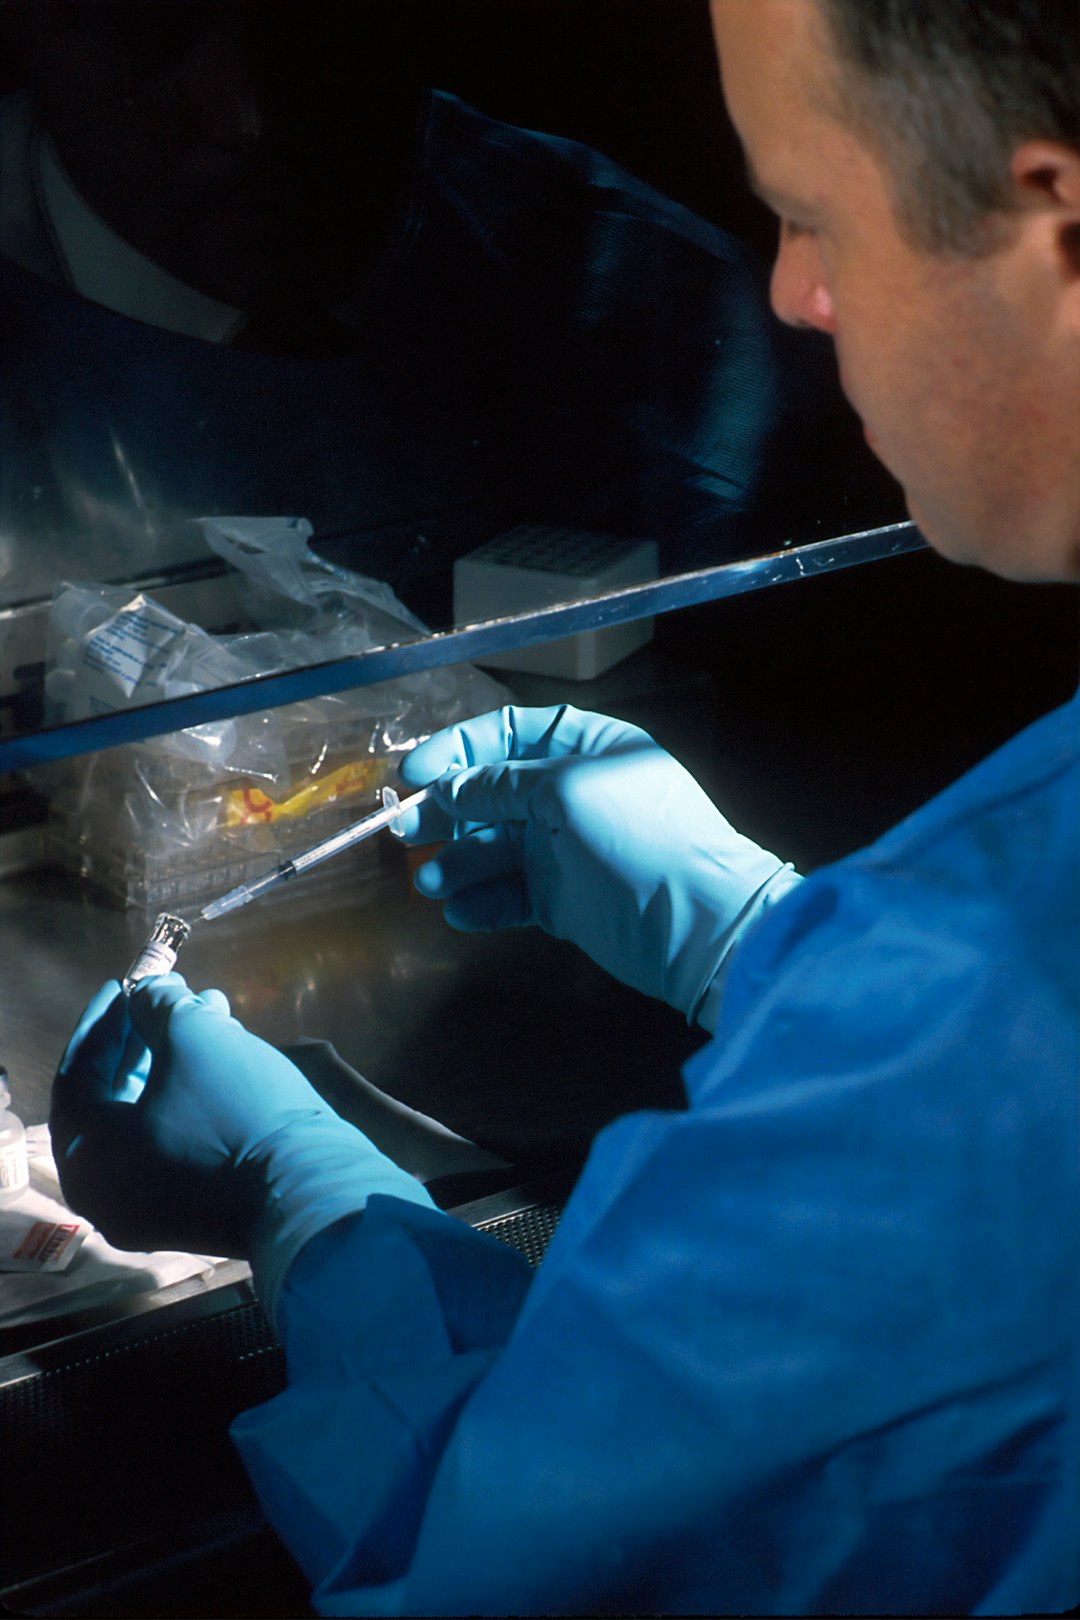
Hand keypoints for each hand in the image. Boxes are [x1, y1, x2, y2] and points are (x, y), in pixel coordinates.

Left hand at [51, 975, 430, 1266]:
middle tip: (171, 996)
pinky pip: (174, 1146)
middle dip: (147, 1037)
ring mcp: (149, 1212)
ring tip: (213, 1010)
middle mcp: (107, 1194)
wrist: (309, 1189)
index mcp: (89, 1156)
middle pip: (115, 1097)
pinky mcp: (191, 1215)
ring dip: (176, 1061)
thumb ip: (157, 1004)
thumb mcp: (194, 1037)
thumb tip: (147, 992)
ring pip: (151, 1119)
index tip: (125, 982)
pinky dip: (190, 1098)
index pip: (79, 1074)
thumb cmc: (236, 1111)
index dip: (103, 1019)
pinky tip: (226, 1053)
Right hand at [398, 705, 799, 1024]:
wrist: (697, 925)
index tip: (416, 771)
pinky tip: (459, 910)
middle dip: (447, 809)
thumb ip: (505, 784)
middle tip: (403, 829)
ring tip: (430, 881)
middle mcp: (572, 795)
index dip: (461, 748)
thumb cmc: (639, 839)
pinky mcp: (562, 901)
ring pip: (495, 847)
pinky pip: (510, 893)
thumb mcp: (569, 791)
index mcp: (587, 749)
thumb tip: (452, 786)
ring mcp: (567, 851)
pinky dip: (483, 901)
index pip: (512, 733)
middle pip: (494, 792)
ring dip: (458, 861)